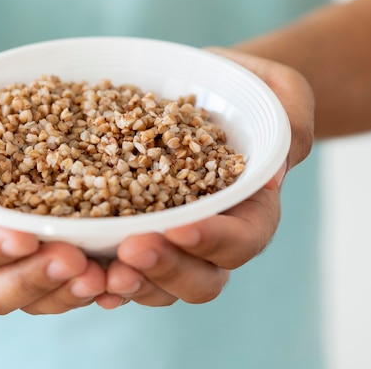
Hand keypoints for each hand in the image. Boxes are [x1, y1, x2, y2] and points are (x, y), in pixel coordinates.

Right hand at [0, 74, 105, 314]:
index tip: (23, 237)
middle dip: (37, 281)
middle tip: (76, 262)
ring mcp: (24, 254)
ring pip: (43, 294)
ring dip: (75, 290)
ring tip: (111, 274)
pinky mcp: (60, 245)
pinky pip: (77, 276)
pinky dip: (103, 280)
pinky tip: (130, 272)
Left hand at [97, 48, 313, 308]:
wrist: (204, 89)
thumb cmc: (245, 85)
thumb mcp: (278, 87)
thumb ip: (290, 120)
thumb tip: (274, 172)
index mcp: (252, 208)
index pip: (243, 239)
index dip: (214, 240)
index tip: (179, 227)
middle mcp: (214, 236)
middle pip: (200, 278)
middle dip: (166, 269)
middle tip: (130, 250)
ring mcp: (173, 242)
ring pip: (158, 284)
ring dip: (130, 282)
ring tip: (98, 271)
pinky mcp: (136, 233)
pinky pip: (122, 268)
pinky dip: (103, 275)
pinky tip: (80, 271)